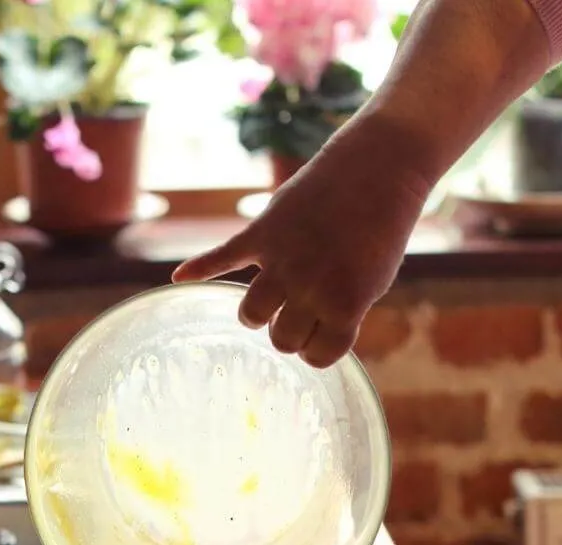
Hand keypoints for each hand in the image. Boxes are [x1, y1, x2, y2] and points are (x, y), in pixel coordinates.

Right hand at [172, 116, 432, 368]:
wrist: (376, 170)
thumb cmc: (382, 231)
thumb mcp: (374, 283)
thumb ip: (342, 312)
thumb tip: (309, 332)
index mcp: (344, 307)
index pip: (318, 357)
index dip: (321, 348)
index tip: (325, 332)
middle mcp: (310, 288)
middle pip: (282, 340)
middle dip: (290, 332)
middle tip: (300, 312)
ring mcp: (282, 260)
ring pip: (251, 314)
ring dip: (258, 314)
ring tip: (270, 302)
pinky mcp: (263, 233)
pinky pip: (222, 256)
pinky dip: (199, 267)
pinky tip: (179, 277)